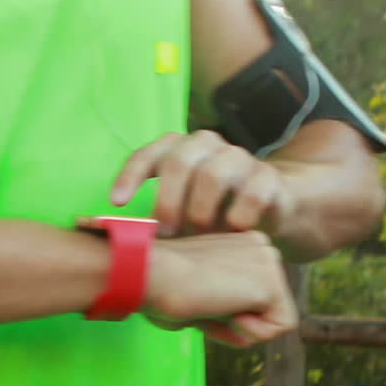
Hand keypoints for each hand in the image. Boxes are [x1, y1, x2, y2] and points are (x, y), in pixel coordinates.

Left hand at [111, 130, 293, 237]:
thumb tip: (122, 240)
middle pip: (179, 163)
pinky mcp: (268, 176)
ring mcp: (239, 157)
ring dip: (201, 212)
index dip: (130, 176)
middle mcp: (206, 144)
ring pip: (212, 176)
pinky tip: (233, 231)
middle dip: (167, 202)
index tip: (116, 203)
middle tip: (165, 233)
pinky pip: (251, 194)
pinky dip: (238, 217)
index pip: (147, 155)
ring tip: (200, 236)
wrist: (270, 204)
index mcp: (178, 148)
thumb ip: (155, 217)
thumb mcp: (180, 210)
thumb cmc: (211, 210)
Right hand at [146, 231, 297, 347]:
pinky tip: (224, 310)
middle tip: (203, 303)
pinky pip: (278, 329)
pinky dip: (250, 333)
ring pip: (275, 319)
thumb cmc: (159, 287)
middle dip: (238, 320)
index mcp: (242, 242)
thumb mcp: (198, 299)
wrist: (149, 274)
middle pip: (268, 307)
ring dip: (241, 327)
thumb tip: (246, 338)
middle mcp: (261, 245)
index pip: (253, 294)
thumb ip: (225, 313)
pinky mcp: (270, 283)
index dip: (227, 313)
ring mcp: (268, 262)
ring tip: (211, 303)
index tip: (198, 299)